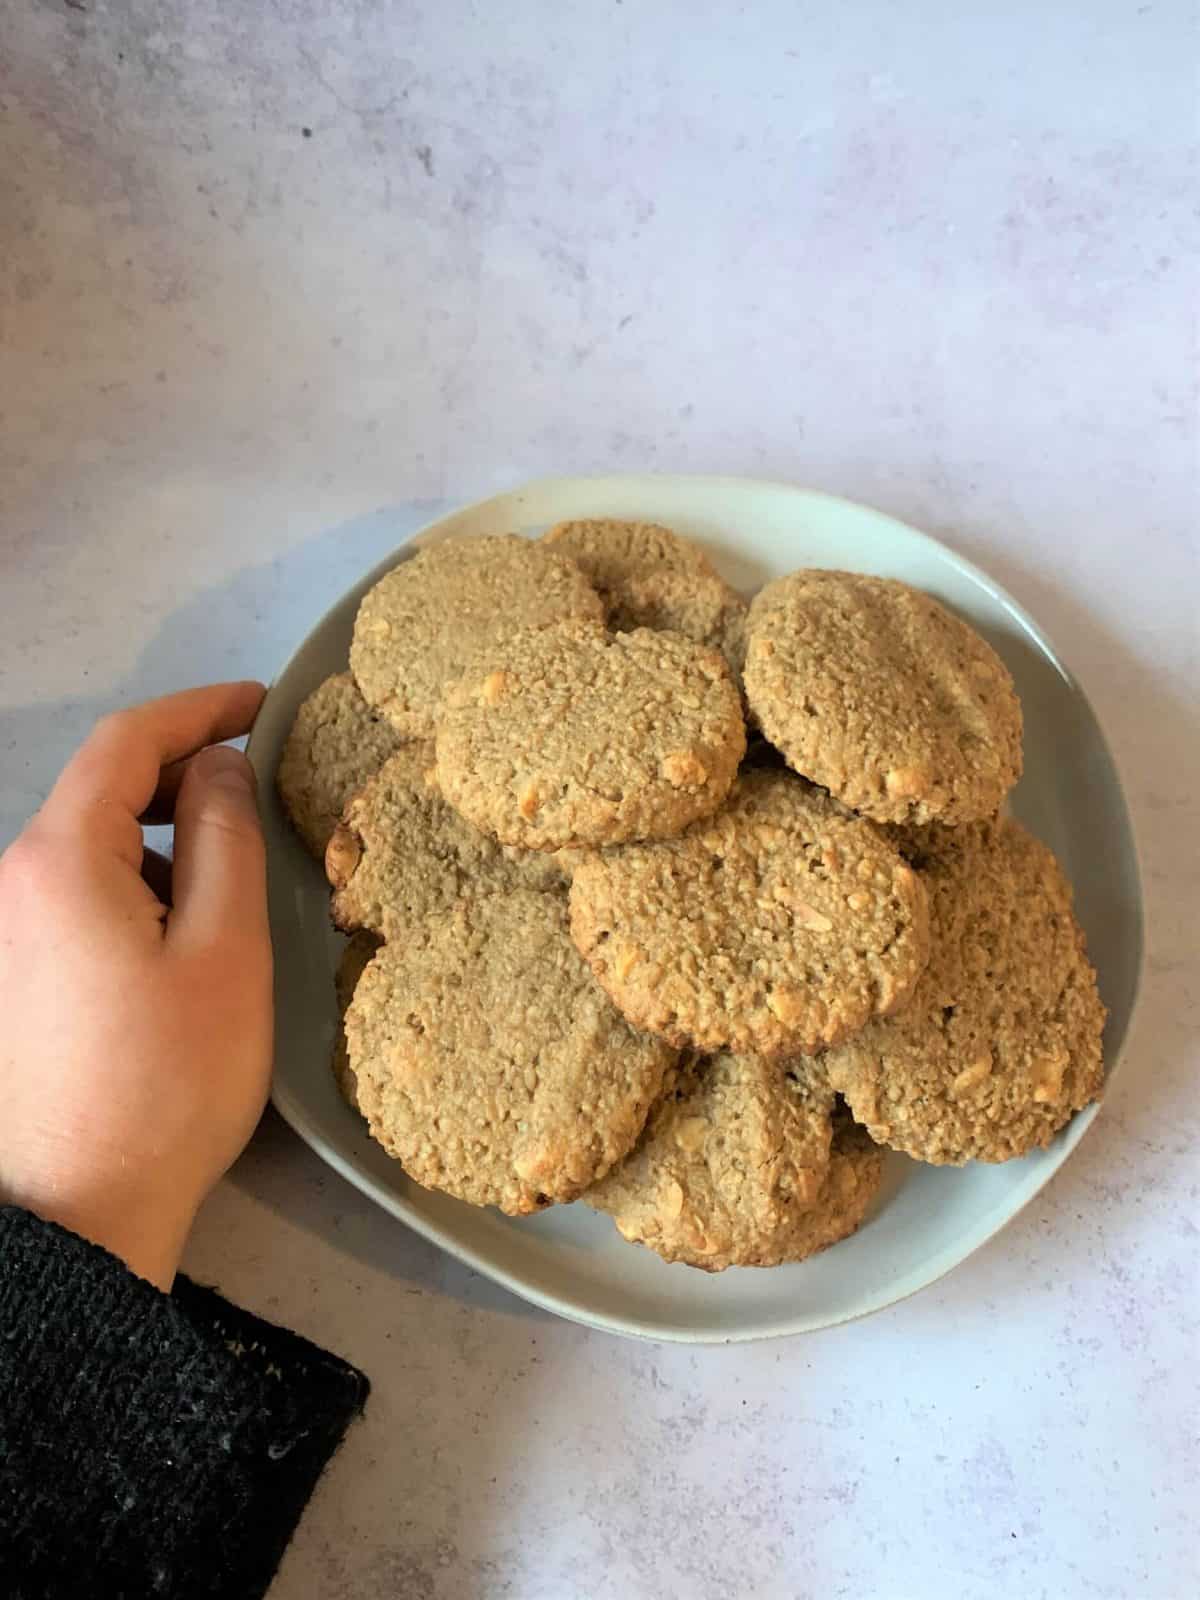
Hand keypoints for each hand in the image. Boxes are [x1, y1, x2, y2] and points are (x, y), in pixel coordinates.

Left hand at [0, 684, 271, 1290]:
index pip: (125, 741)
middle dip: (183, 773)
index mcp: (62, 858)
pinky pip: (77, 895)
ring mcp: (5, 933)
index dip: (198, 708)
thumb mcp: (225, 952)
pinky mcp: (13, 978)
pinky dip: (137, 883)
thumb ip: (227, 839)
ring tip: (236, 876)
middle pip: (101, 790)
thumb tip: (220, 768)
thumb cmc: (168, 1080)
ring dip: (163, 836)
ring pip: (92, 846)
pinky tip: (183, 935)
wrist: (78, 1216)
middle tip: (264, 787)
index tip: (264, 704)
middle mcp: (14, 881)